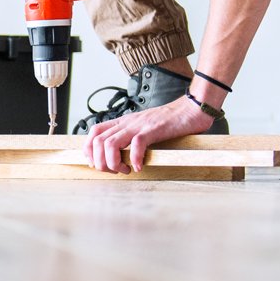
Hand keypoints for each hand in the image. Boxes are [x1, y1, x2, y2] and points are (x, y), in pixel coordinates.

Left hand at [81, 96, 214, 172]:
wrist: (190, 109)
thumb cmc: (170, 122)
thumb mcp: (143, 127)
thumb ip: (130, 137)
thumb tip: (120, 156)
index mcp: (123, 122)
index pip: (94, 132)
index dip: (89, 150)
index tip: (97, 164)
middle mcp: (127, 123)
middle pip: (97, 141)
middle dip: (100, 162)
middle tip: (114, 171)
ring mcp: (139, 125)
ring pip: (110, 144)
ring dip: (113, 163)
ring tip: (125, 170)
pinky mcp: (153, 129)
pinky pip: (137, 144)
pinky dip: (134, 159)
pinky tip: (139, 167)